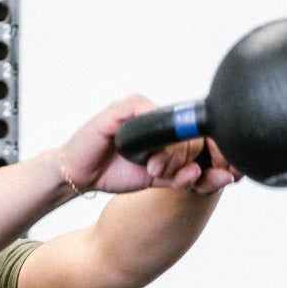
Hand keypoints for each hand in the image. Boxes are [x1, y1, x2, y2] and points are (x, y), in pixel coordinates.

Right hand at [57, 97, 241, 195]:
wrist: (79, 174)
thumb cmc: (113, 172)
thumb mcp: (154, 179)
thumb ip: (179, 177)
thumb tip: (206, 174)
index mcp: (167, 132)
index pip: (199, 137)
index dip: (203, 157)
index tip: (197, 177)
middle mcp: (156, 117)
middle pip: (190, 132)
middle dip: (182, 160)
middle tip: (162, 173)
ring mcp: (140, 110)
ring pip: (174, 125)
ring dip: (169, 153)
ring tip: (152, 168)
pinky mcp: (122, 108)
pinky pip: (149, 113)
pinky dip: (152, 136)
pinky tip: (145, 155)